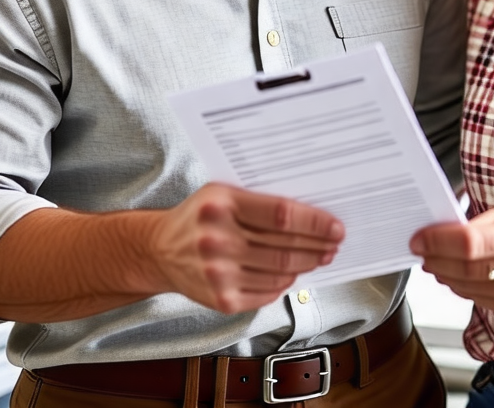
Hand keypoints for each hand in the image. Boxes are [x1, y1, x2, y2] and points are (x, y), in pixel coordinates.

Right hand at [145, 183, 343, 313]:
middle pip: (284, 246)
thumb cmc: (199, 216)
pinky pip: (267, 292)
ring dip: (307, 265)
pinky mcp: (220, 299)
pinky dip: (285, 283)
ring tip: (320, 257)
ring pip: (280, 272)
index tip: (335, 226)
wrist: (159, 251)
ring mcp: (218, 273)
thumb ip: (260, 200)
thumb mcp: (223, 193)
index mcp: (221, 205)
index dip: (314, 222)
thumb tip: (309, 213)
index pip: (281, 215)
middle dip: (318, 246)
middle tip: (334, 243)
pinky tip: (292, 273)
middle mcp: (217, 240)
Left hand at [410, 203, 493, 318]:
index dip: (440, 241)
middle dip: (435, 258)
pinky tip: (453, 274)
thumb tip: (445, 231)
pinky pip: (476, 299)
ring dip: (442, 274)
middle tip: (420, 249)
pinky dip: (458, 286)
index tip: (420, 238)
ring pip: (467, 287)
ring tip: (433, 260)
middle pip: (465, 269)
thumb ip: (481, 222)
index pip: (472, 243)